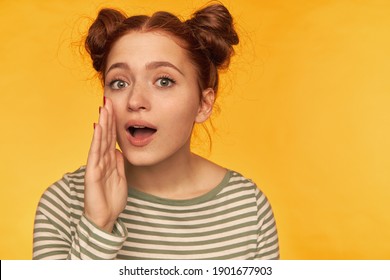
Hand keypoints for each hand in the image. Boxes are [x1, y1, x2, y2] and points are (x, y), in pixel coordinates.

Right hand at [84, 97, 126, 231]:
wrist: (106, 217)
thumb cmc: (111, 198)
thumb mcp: (120, 176)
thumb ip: (118, 162)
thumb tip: (119, 150)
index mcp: (109, 160)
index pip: (111, 137)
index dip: (113, 122)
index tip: (115, 107)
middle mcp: (102, 160)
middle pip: (105, 135)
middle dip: (107, 117)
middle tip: (108, 99)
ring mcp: (96, 165)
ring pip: (100, 140)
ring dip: (102, 123)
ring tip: (103, 108)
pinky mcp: (92, 173)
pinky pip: (95, 154)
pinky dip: (97, 140)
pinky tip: (97, 127)